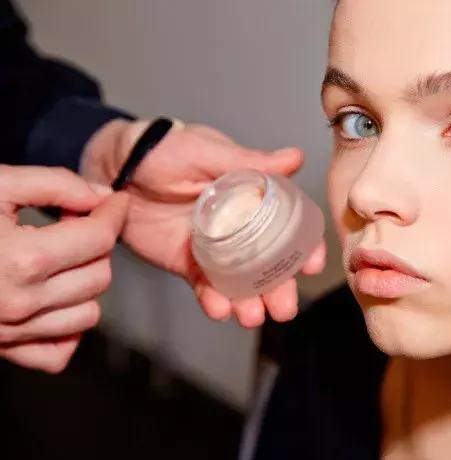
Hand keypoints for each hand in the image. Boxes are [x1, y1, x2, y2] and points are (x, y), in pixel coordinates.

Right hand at [0, 166, 128, 372]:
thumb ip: (55, 184)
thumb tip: (101, 195)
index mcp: (23, 260)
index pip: (100, 238)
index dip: (112, 213)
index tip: (113, 201)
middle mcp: (22, 303)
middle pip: (100, 274)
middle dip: (96, 244)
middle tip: (74, 222)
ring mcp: (12, 333)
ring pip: (88, 313)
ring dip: (84, 282)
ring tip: (59, 257)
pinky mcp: (2, 350)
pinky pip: (59, 351)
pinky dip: (65, 328)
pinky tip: (50, 298)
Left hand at [81, 119, 325, 327]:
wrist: (114, 167)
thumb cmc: (164, 148)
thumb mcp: (207, 151)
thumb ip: (249, 161)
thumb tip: (295, 157)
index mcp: (253, 199)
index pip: (289, 227)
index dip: (305, 247)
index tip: (311, 265)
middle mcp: (240, 228)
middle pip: (269, 265)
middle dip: (280, 290)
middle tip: (283, 308)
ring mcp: (215, 249)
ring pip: (241, 283)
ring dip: (251, 303)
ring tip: (251, 316)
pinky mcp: (188, 264)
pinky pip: (205, 287)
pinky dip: (214, 301)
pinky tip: (220, 310)